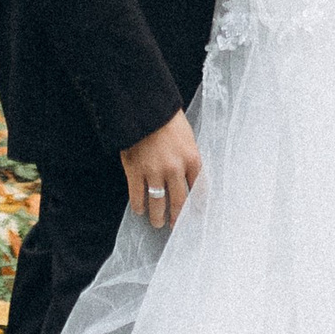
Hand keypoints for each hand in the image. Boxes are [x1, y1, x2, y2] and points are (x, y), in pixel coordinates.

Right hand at [121, 109, 200, 232]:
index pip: (199, 189)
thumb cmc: (167, 119)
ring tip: (157, 223)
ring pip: (157, 204)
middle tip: (175, 225)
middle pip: (179, 202)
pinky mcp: (135, 171)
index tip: (196, 215)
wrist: (142, 108)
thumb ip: (189, 159)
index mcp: (191, 158)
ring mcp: (153, 172)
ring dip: (157, 217)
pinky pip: (137, 196)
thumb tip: (189, 178)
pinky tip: (139, 209)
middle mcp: (174, 169)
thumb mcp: (187, 137)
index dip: (198, 205)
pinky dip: (138, 205)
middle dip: (177, 217)